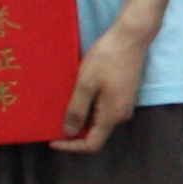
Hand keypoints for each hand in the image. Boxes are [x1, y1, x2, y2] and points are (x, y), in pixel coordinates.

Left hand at [54, 20, 148, 152]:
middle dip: (74, 130)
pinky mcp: (123, 95)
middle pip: (95, 133)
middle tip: (52, 120)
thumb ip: (77, 110)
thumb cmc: (107, 58)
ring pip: (98, 120)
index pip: (91, 144)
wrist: (131, 37)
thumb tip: (69, 133)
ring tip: (62, 105)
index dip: (71, 146)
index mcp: (112, 115)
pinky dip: (88, 107)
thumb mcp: (86, 83)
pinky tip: (77, 94)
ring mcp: (124, 104)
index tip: (51, 140)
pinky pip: (103, 109)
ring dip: (80, 116)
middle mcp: (121, 115)